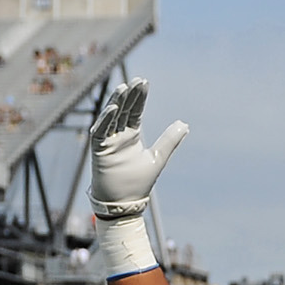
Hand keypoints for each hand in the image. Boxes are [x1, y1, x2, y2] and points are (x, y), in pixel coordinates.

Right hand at [89, 79, 188, 217]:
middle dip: (129, 95)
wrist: (125, 203)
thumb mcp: (158, 157)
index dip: (139, 97)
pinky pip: (101, 132)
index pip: (134, 111)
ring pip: (111, 117)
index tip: (144, 82)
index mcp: (132, 135)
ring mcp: (108, 142)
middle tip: (136, 80)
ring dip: (116, 102)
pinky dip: (106, 120)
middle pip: (123, 110)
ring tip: (123, 88)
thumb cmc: (139, 183)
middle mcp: (119, 136)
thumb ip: (170, 140)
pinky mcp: (99, 150)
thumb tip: (185, 124)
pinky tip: (113, 109)